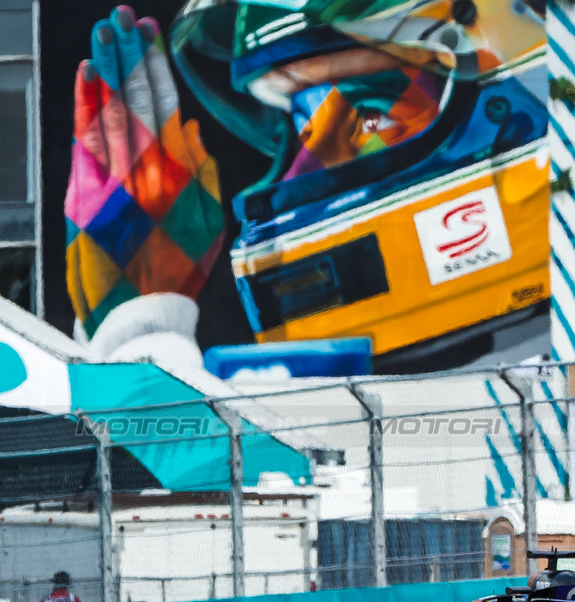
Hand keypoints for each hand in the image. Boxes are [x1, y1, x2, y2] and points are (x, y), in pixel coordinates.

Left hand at [65, 5, 223, 341]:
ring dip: (106, 67)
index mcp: (181, 182)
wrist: (139, 314)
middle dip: (130, 55)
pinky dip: (85, 103)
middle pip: (137, 101)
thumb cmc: (175, 274)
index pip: (167, 109)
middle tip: (123, 17)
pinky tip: (84, 74)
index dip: (158, 67)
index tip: (153, 35)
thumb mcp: (205, 227)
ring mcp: (114, 184)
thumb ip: (201, 177)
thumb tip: (190, 132)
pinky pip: (86, 138)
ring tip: (104, 31)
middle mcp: (147, 177)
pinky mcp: (86, 196)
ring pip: (110, 111)